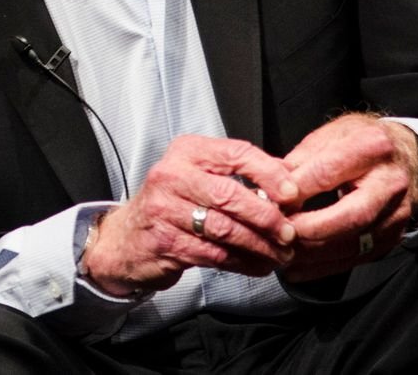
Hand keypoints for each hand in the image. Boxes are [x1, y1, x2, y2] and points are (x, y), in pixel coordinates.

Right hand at [80, 135, 301, 295]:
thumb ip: (234, 175)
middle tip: (289, 232)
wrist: (125, 239)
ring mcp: (165, 210)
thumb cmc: (170, 204)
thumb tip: (286, 183)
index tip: (292, 194)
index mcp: (187, 151)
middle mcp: (172, 176)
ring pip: (225, 229)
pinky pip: (214, 254)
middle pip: (230, 195)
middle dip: (266, 217)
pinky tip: (258, 266)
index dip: (269, 174)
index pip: (236, 154)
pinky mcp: (166, 242)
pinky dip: (242, 263)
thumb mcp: (196, 176)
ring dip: (259, 246)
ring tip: (280, 254)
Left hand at [275, 113, 417, 282]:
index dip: (298, 189)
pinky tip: (299, 268)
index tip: (271, 200)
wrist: (408, 157)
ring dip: (313, 253)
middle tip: (279, 233)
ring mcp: (396, 214)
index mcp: (372, 147)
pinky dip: (323, 267)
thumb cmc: (363, 141)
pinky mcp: (393, 238)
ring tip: (282, 253)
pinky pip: (356, 259)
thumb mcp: (333, 134)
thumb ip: (301, 159)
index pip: (330, 172)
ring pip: (353, 243)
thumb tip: (271, 185)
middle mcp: (390, 183)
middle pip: (351, 215)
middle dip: (310, 229)